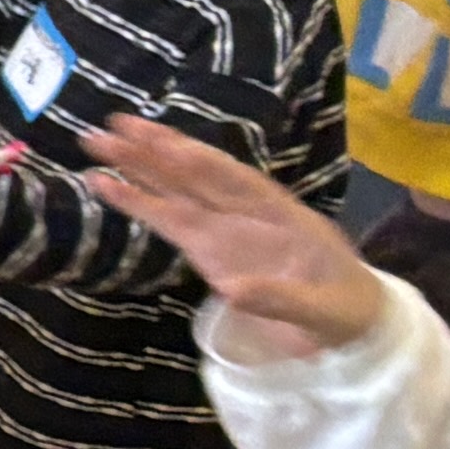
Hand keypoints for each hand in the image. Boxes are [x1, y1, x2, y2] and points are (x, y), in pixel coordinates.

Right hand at [84, 112, 388, 349]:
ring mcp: (224, 228)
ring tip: (99, 140)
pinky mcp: (206, 248)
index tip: (172, 146)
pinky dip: (137, 200)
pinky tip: (106, 184)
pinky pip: (167, 219)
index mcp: (282, 216)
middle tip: (115, 126)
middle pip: (197, 176)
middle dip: (158, 151)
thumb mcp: (323, 310)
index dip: (205, 165)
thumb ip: (283, 299)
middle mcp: (248, 213)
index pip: (239, 183)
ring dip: (139, 164)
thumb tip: (232, 289)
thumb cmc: (343, 309)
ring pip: (176, 189)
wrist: (349, 322)